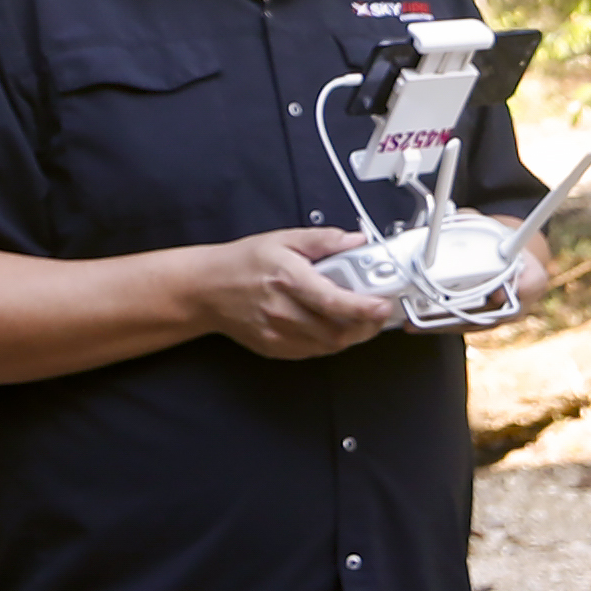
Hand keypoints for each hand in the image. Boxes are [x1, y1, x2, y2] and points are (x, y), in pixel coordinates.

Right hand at [189, 227, 395, 358]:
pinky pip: (313, 352)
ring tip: (362, 318)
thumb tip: (356, 240)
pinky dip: (331, 342)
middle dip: (367, 325)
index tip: (383, 304)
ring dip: (352, 335)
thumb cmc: (243, 263)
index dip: (365, 307)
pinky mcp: (275, 348)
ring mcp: (278, 334)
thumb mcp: (285, 239)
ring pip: (328, 346)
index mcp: (289, 279)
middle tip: (379, 311)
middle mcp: (283, 311)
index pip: (334, 302)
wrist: (208, 289)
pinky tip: (335, 325)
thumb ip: (324, 240)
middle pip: (337, 331)